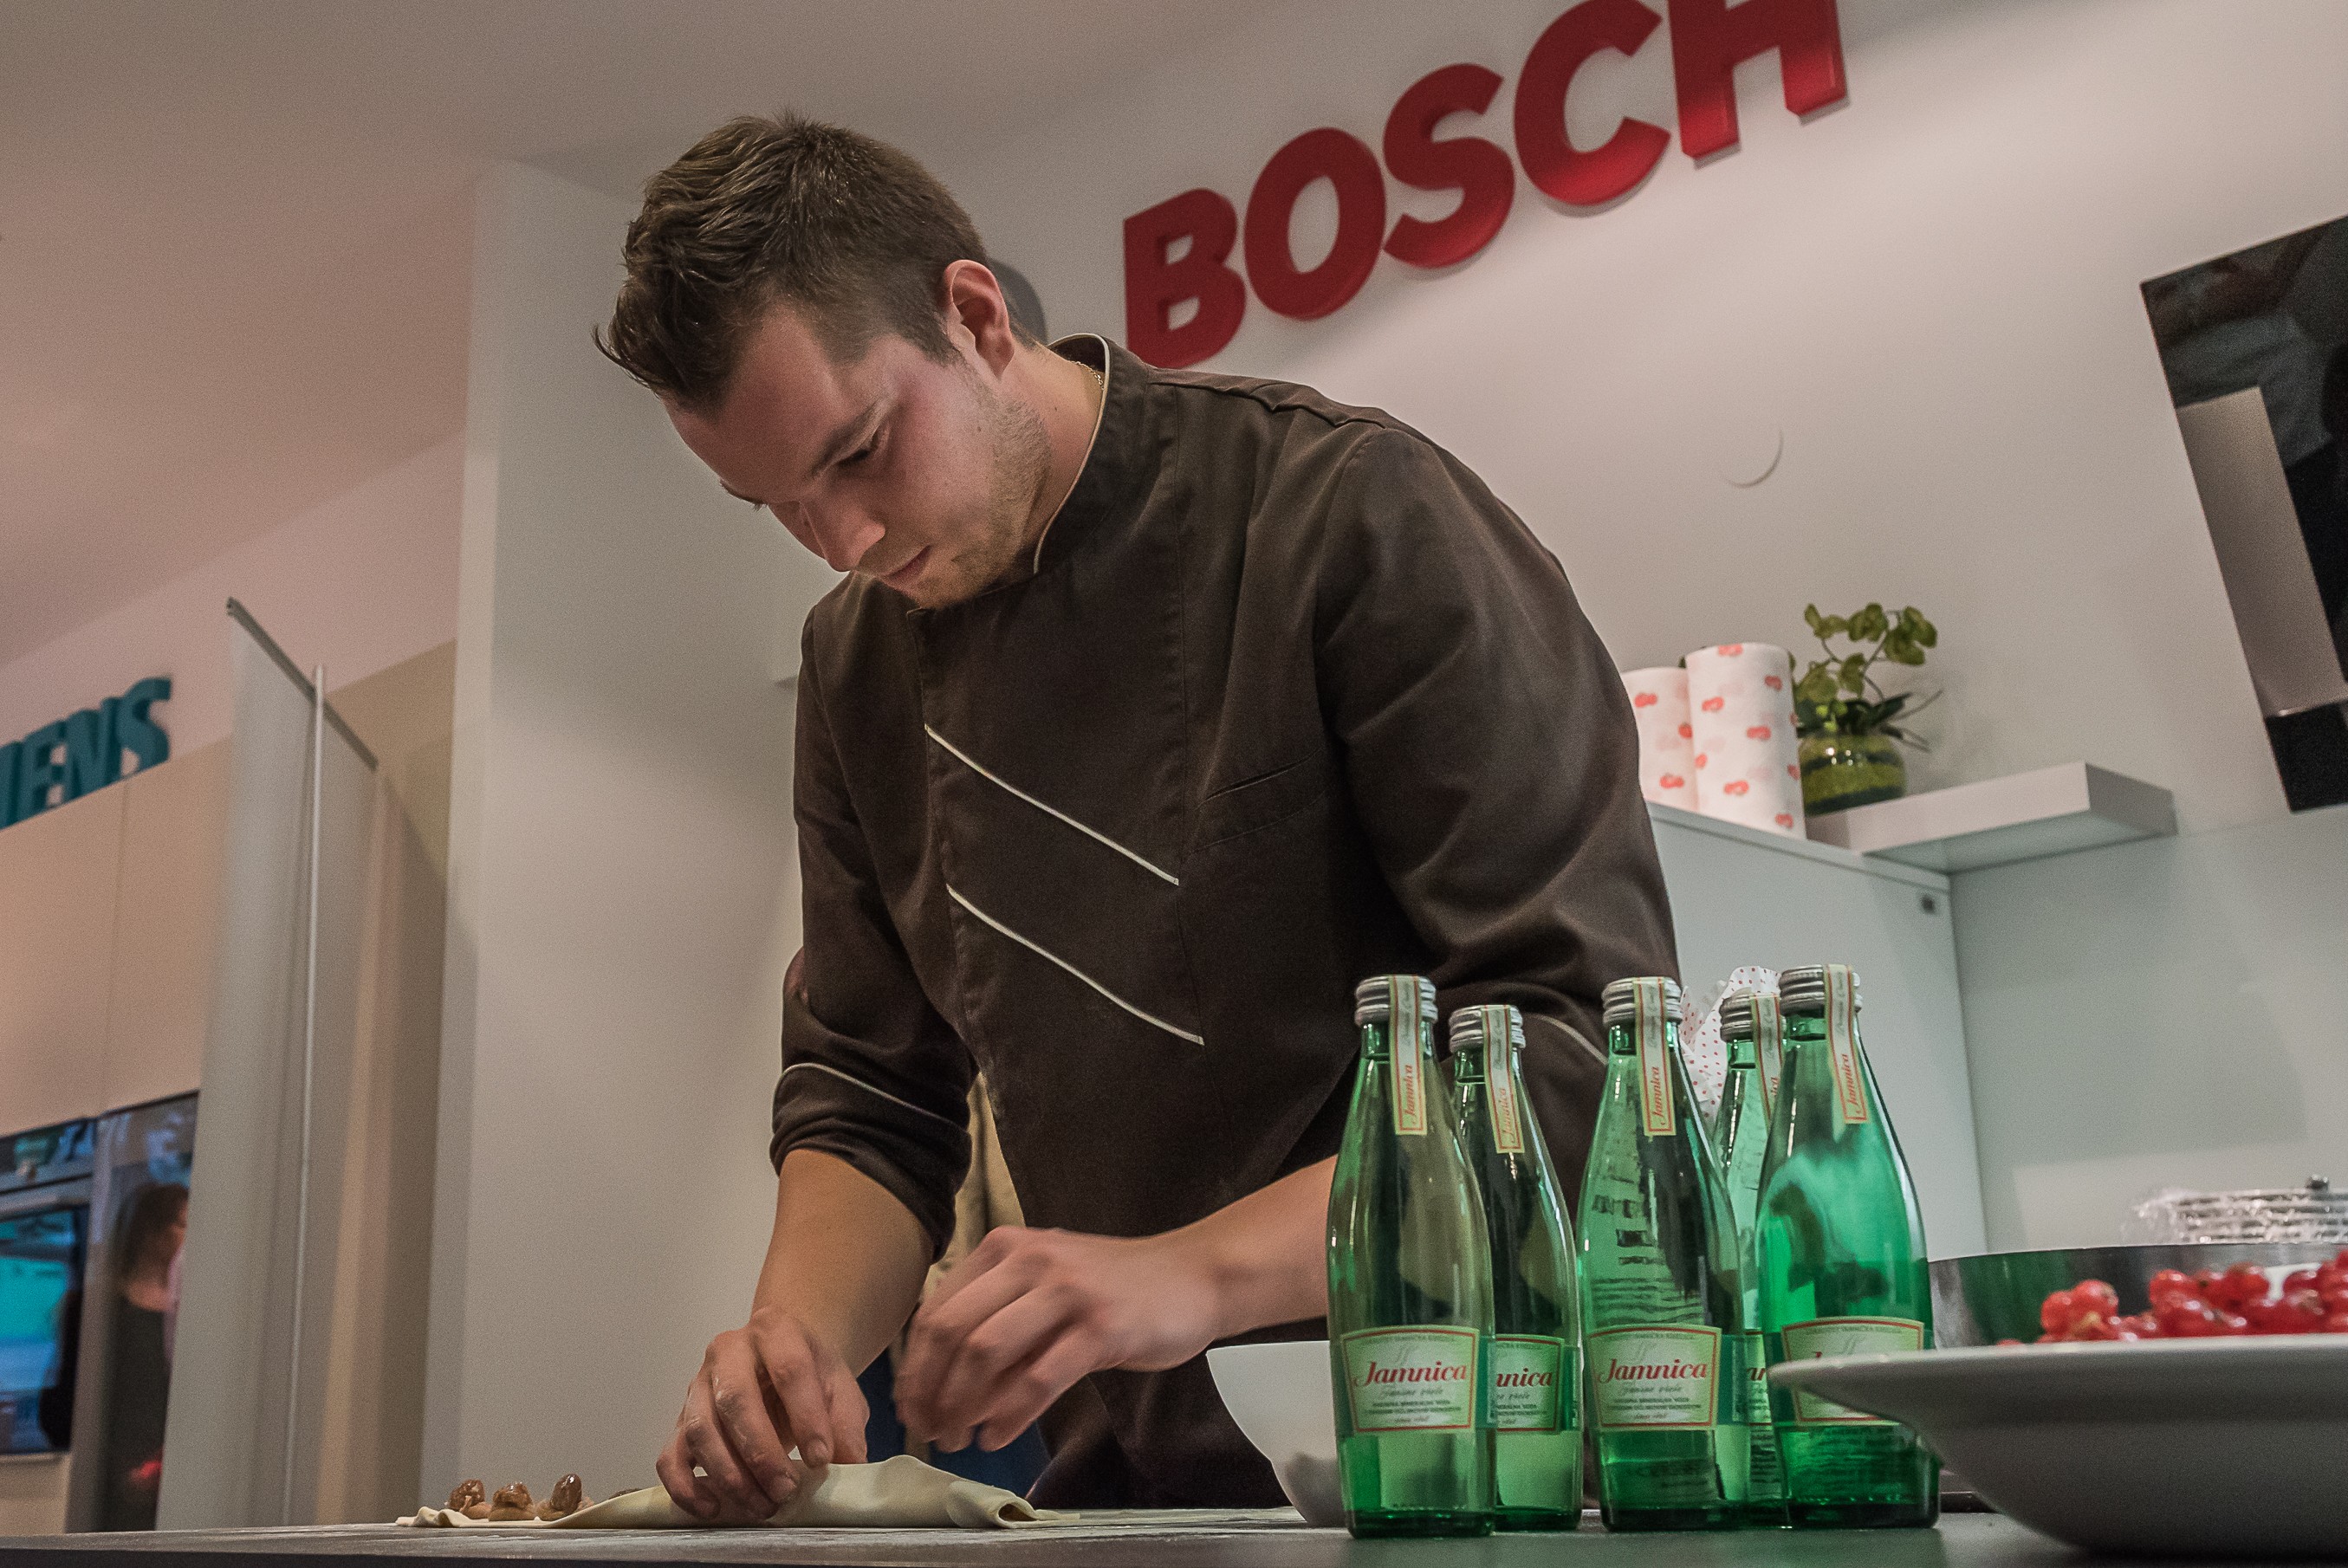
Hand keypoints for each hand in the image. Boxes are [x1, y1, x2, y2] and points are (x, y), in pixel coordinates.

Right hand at [656, 1307, 868, 1522]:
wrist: (781, 1361)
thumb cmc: (811, 1377)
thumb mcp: (840, 1389)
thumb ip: (846, 1424)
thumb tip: (850, 1465)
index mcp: (775, 1330)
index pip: (789, 1369)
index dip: (806, 1418)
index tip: (821, 1460)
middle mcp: (728, 1351)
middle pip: (735, 1400)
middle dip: (761, 1454)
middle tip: (785, 1491)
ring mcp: (698, 1385)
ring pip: (700, 1430)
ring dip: (730, 1476)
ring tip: (762, 1505)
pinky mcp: (679, 1420)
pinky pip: (669, 1457)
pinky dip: (686, 1488)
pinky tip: (713, 1509)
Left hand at [893, 1227, 1223, 1453]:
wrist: (1192, 1276)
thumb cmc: (1114, 1287)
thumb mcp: (1045, 1282)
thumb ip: (996, 1313)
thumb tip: (937, 1378)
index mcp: (1005, 1248)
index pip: (938, 1311)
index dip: (915, 1368)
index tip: (909, 1407)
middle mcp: (1030, 1261)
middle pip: (954, 1333)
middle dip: (931, 1392)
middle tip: (929, 1431)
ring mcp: (1067, 1292)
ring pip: (988, 1354)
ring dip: (964, 1407)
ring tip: (958, 1439)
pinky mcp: (1101, 1327)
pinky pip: (1038, 1379)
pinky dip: (1009, 1415)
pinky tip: (998, 1436)